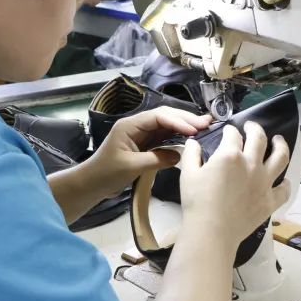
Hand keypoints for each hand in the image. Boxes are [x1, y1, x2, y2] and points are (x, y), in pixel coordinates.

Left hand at [83, 107, 210, 196]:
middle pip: (164, 116)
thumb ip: (156, 159)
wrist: (92, 184)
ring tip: (205, 126)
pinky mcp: (145, 144)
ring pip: (166, 125)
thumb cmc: (107, 173)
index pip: (158, 117)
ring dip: (184, 126)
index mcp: (130, 125)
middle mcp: (137, 125)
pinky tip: (191, 137)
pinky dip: (178, 136)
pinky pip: (164, 136)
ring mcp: (141, 134)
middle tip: (208, 123)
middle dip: (185, 119)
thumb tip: (178, 155)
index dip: (178, 121)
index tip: (195, 130)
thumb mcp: (131, 166)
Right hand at [178, 122, 290, 248]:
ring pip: (281, 157)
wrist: (212, 232)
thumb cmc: (197, 202)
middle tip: (251, 127)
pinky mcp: (270, 200)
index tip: (227, 132)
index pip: (233, 134)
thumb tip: (193, 142)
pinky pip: (284, 189)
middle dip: (255, 128)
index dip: (229, 130)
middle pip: (259, 138)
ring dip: (281, 145)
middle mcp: (251, 164)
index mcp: (230, 155)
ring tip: (278, 141)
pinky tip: (282, 180)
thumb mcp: (188, 174)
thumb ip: (191, 154)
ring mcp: (264, 182)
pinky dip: (285, 183)